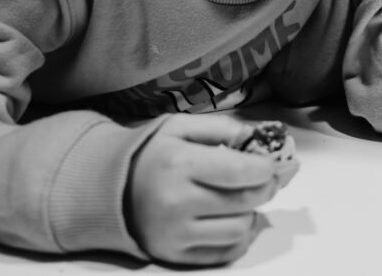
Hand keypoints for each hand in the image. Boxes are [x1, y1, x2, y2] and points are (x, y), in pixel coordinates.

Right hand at [127, 114, 282, 265]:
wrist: (109, 189)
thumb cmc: (150, 154)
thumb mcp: (180, 127)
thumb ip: (222, 127)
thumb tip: (259, 136)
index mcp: (178, 163)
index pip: (239, 170)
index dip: (266, 167)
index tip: (271, 162)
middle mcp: (176, 202)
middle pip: (245, 201)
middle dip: (267, 187)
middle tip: (268, 177)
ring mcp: (175, 233)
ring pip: (240, 229)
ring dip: (252, 213)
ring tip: (245, 198)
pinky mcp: (175, 254)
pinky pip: (226, 253)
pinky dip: (240, 237)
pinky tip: (234, 218)